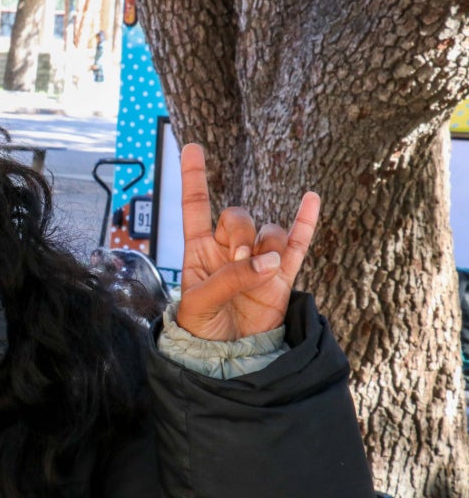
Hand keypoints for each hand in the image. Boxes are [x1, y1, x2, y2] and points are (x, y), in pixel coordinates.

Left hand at [175, 144, 319, 340]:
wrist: (226, 358)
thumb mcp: (200, 303)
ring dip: (266, 246)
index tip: (192, 147)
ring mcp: (258, 261)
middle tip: (238, 260)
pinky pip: (298, 244)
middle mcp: (229, 250)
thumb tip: (268, 262)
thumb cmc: (202, 329)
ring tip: (259, 271)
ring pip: (269, 232)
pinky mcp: (282, 277)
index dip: (194, 177)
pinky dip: (305, 222)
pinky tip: (312, 199)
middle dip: (239, 232)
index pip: (196, 206)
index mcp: (199, 250)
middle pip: (238, 216)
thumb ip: (230, 279)